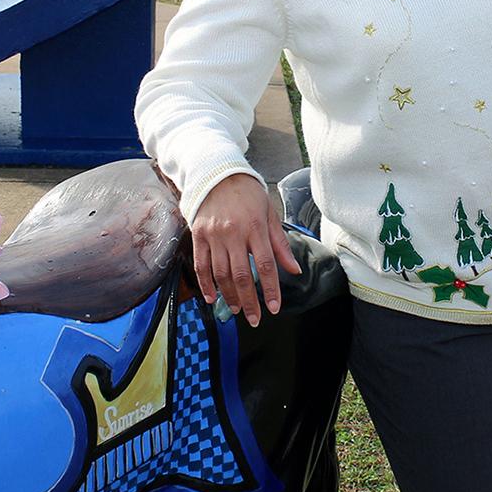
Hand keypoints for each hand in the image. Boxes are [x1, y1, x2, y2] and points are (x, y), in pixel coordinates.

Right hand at [190, 172, 300, 326]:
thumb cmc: (247, 193)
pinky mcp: (198, 235)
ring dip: (229, 295)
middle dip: (249, 301)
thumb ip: (280, 244)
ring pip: (221, 273)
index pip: (265, 266)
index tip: (273, 307)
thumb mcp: (269, 214)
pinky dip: (206, 284)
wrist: (216, 173)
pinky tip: (212, 297)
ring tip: (237, 309)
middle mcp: (233, 233)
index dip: (270, 289)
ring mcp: (213, 235)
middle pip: (241, 275)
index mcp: (255, 227)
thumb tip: (293, 269)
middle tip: (254, 318)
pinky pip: (201, 265)